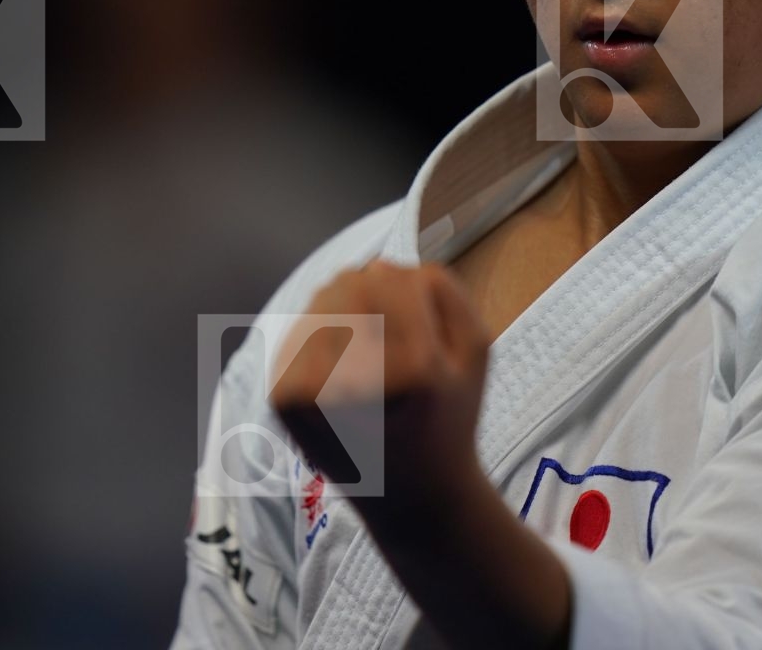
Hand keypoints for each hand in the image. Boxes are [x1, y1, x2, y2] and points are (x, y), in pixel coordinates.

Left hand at [268, 260, 491, 533]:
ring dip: (342, 310)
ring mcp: (311, 393)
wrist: (412, 497)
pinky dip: (318, 336)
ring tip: (366, 347)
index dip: (403, 284)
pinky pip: (297, 331)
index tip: (414, 314)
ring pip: (318, 302)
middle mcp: (357, 382)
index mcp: (414, 371)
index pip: (389, 276)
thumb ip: (446, 292)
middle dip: (368, 292)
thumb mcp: (477, 352)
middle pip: (346, 283)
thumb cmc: (449, 417)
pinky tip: (341, 367)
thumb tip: (385, 264)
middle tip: (388, 329)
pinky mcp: (284, 400)